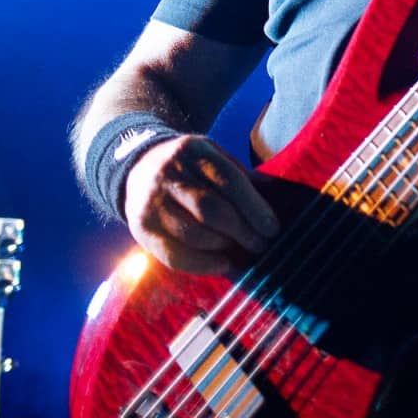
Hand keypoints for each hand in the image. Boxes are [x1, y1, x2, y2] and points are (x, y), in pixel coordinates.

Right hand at [123, 135, 279, 274]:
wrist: (139, 165)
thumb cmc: (190, 166)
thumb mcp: (214, 156)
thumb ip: (242, 176)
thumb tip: (278, 195)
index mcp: (193, 151)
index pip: (229, 181)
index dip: (254, 208)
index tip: (273, 228)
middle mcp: (168, 174)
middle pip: (211, 209)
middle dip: (242, 231)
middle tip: (261, 245)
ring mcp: (151, 202)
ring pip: (192, 234)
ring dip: (223, 247)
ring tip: (241, 252)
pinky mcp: (141, 228)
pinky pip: (173, 255)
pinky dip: (201, 265)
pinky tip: (221, 264)